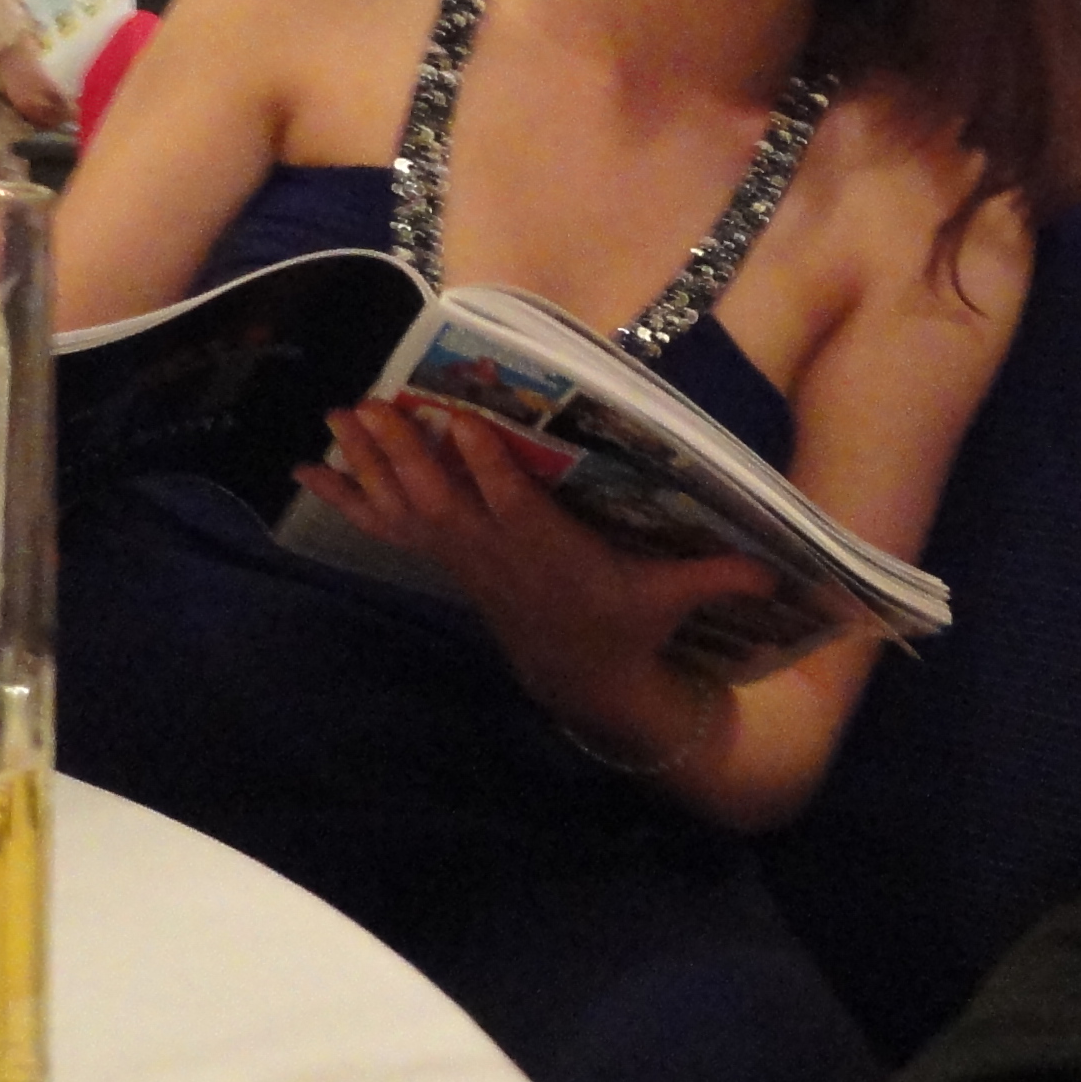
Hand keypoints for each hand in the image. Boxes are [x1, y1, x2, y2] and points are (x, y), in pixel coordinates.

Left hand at [304, 399, 777, 772]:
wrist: (583, 677)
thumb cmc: (629, 623)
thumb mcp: (675, 602)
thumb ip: (719, 575)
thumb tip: (775, 566)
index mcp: (553, 557)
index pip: (515, 507)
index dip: (487, 468)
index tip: (464, 422)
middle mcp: (499, 557)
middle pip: (444, 500)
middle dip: (408, 453)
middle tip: (372, 404)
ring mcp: (466, 560)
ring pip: (408, 506)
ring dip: (369, 462)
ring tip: (335, 416)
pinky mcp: (448, 560)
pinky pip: (388, 526)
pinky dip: (345, 497)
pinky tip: (305, 472)